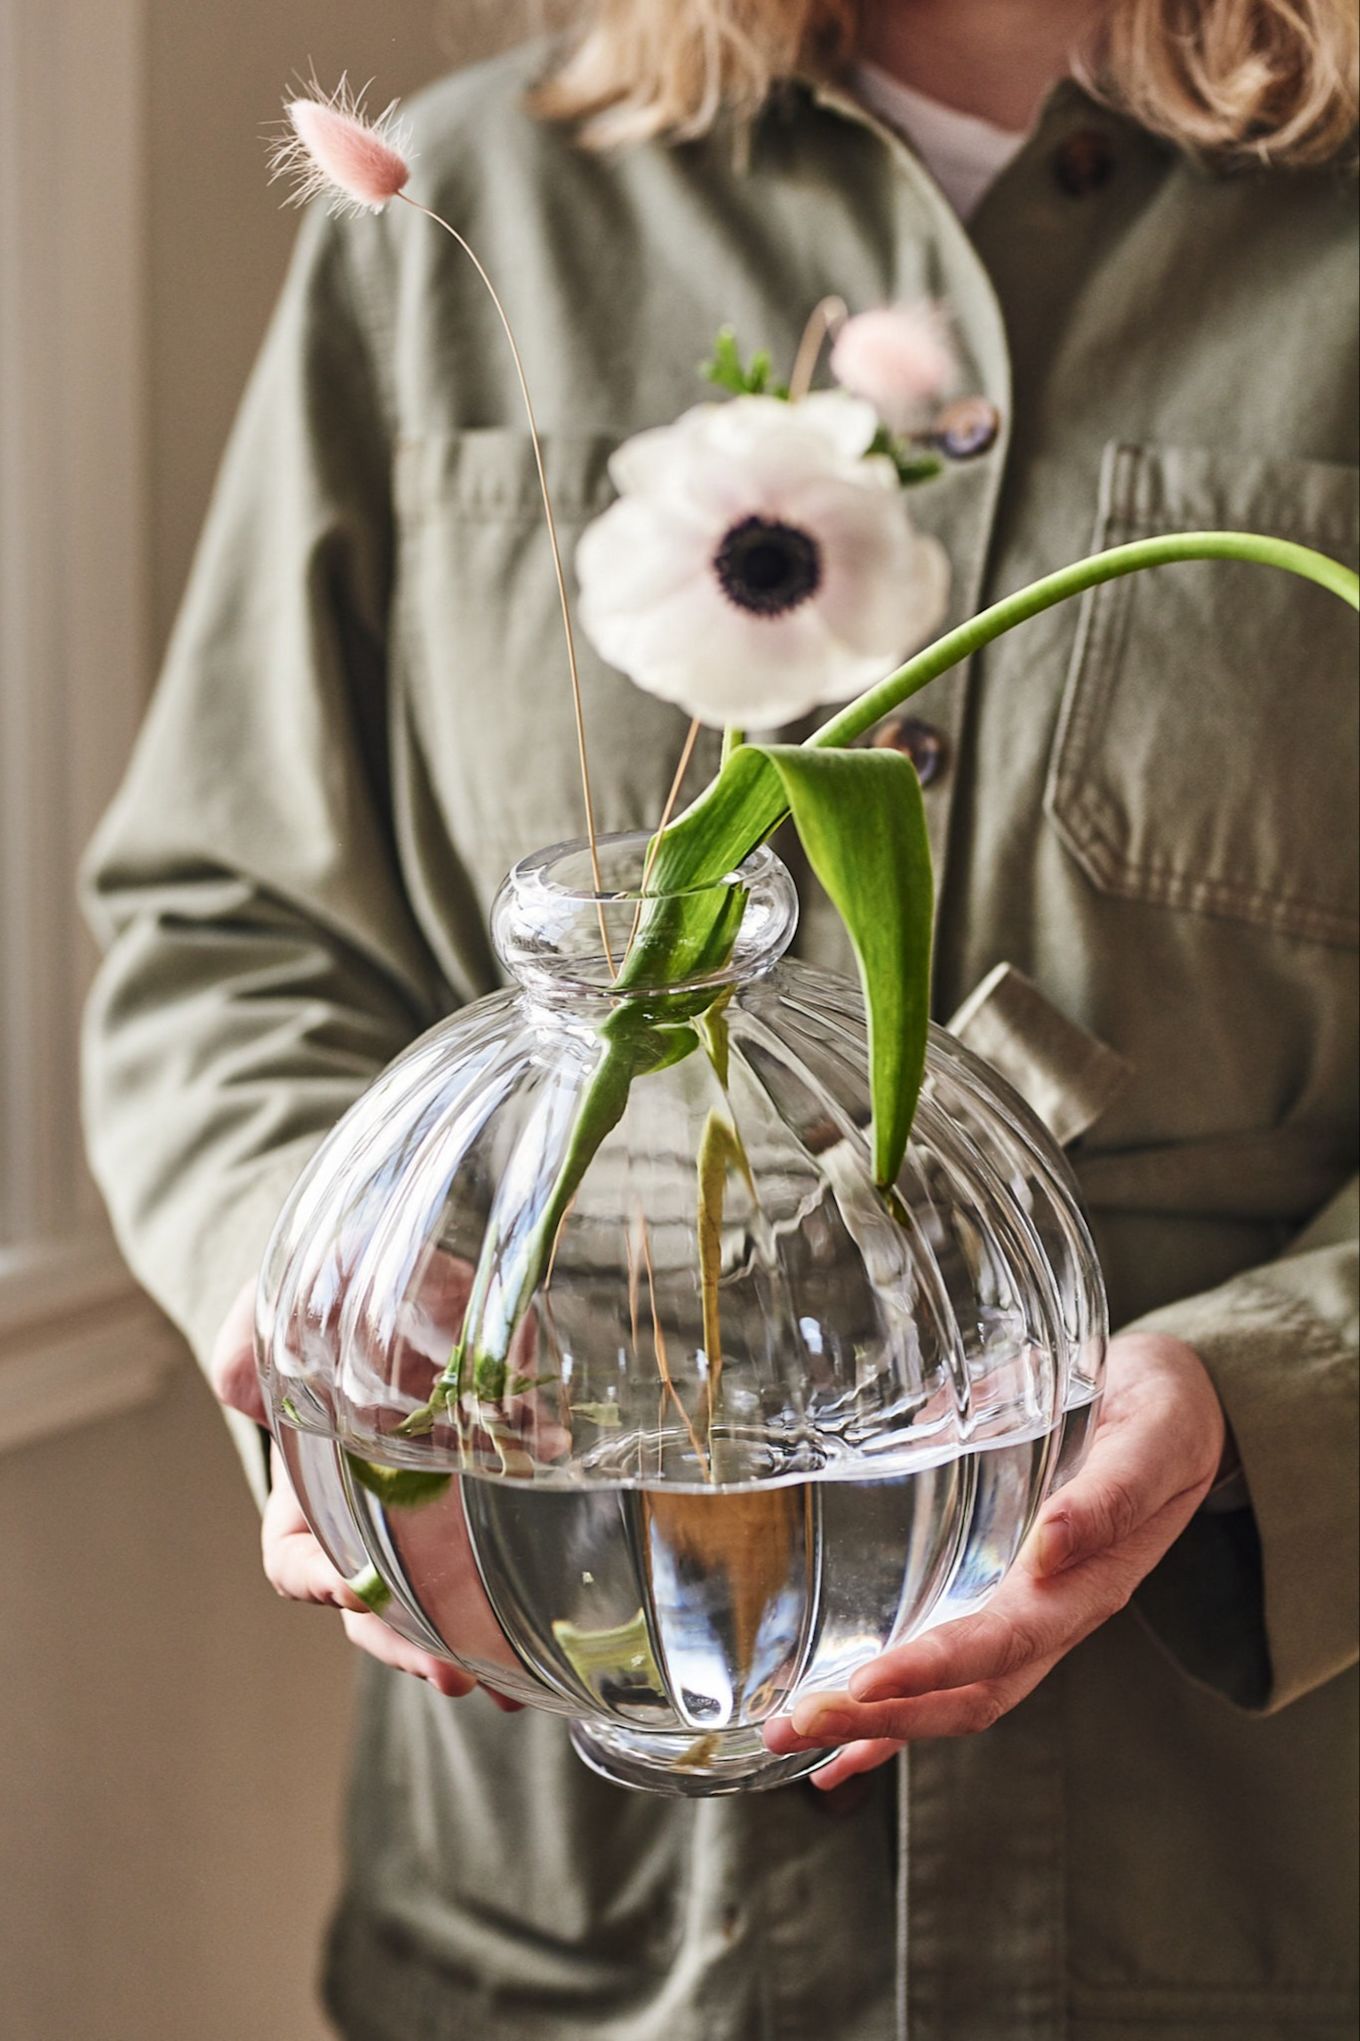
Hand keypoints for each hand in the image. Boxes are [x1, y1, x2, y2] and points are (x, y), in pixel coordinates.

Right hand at [208, 1275, 504, 1701]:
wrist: (413, 1260)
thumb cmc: (332, 1293)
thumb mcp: (278, 1310)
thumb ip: (250, 1346)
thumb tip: (236, 1385)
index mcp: (308, 1485)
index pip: (294, 1557)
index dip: (316, 1581)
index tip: (351, 1589)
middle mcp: (374, 1509)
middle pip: (379, 1603)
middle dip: (409, 1643)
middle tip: (450, 1672)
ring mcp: (440, 1503)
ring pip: (449, 1591)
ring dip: (475, 1639)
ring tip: (513, 1680)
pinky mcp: (501, 1480)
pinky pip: (517, 1540)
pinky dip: (540, 1572)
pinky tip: (575, 1594)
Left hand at [765, 1332, 1226, 1789]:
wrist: (1185, 1415)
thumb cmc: (1162, 1417)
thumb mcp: (1152, 1438)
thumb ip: (1110, 1492)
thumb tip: (1051, 1541)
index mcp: (1090, 1581)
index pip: (1006, 1641)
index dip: (935, 1666)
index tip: (868, 1680)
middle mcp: (1057, 1615)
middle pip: (970, 1691)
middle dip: (882, 1715)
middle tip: (797, 1723)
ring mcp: (1032, 1617)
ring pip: (956, 1695)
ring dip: (874, 1723)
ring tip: (791, 1736)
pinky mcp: (1010, 1602)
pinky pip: (953, 1675)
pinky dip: (895, 1718)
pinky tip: (838, 1748)